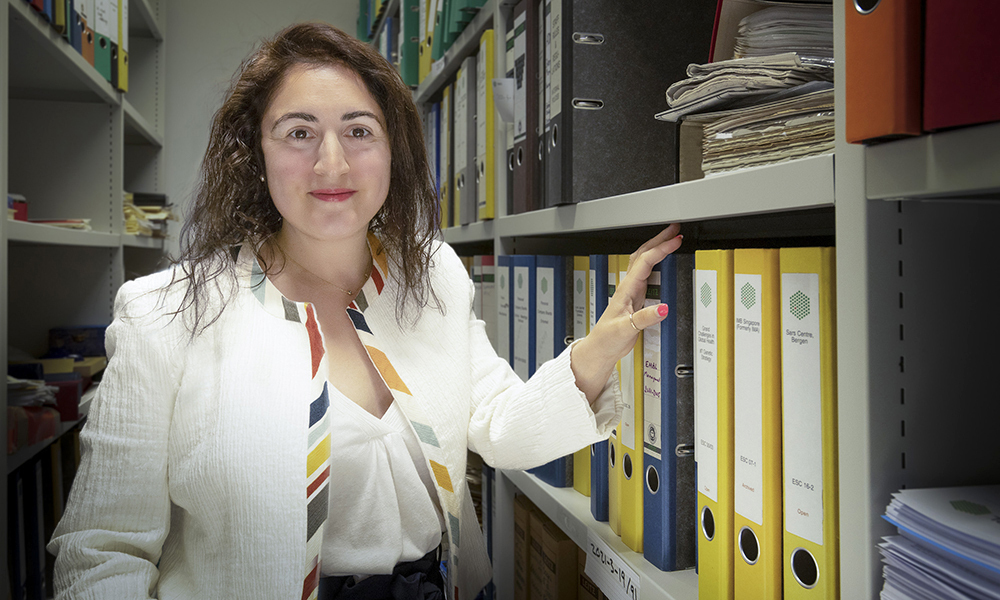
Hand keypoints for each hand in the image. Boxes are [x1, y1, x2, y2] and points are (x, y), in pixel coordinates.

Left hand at [570, 224, 682, 402]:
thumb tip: (662, 307)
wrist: (599, 349)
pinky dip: (654, 262)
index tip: (676, 240)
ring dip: (656, 247)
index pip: (645, 262)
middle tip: (675, 229)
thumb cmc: (607, 339)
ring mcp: (631, 291)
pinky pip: (645, 273)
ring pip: (642, 261)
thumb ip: (644, 318)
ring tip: (670, 238)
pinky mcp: (635, 298)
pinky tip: (661, 261)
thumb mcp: (625, 329)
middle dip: (659, 239)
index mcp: (626, 290)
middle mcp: (628, 287)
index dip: (661, 249)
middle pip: (642, 254)